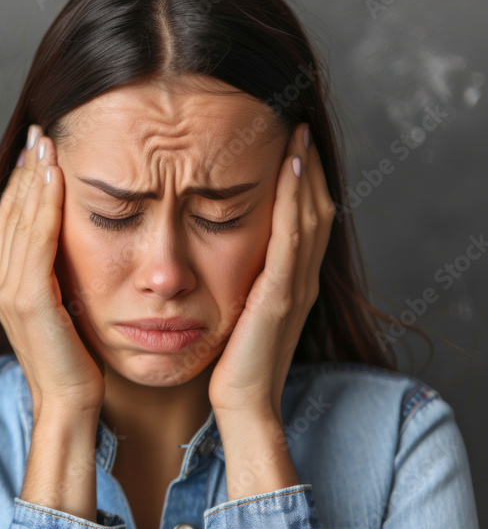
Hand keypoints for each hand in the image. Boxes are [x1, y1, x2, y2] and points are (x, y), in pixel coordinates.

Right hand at [0, 124, 105, 419]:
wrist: (69, 404)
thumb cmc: (75, 364)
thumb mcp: (64, 312)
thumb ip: (59, 280)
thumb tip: (74, 248)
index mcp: (8, 286)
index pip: (10, 222)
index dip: (22, 184)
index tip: (38, 150)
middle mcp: (2, 284)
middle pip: (9, 213)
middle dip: (25, 171)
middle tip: (39, 133)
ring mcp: (10, 292)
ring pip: (20, 221)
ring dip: (34, 179)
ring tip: (46, 144)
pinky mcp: (30, 300)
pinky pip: (37, 242)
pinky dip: (44, 206)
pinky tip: (55, 178)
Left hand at [208, 123, 335, 419]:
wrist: (243, 405)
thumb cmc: (232, 363)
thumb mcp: (237, 310)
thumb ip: (238, 280)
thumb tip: (214, 247)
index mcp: (290, 280)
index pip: (303, 218)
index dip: (300, 179)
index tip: (286, 141)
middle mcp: (300, 278)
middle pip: (314, 209)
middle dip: (306, 165)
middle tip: (295, 123)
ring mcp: (295, 287)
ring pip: (308, 217)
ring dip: (304, 172)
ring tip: (295, 132)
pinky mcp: (280, 297)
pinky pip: (292, 240)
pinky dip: (294, 202)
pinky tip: (288, 170)